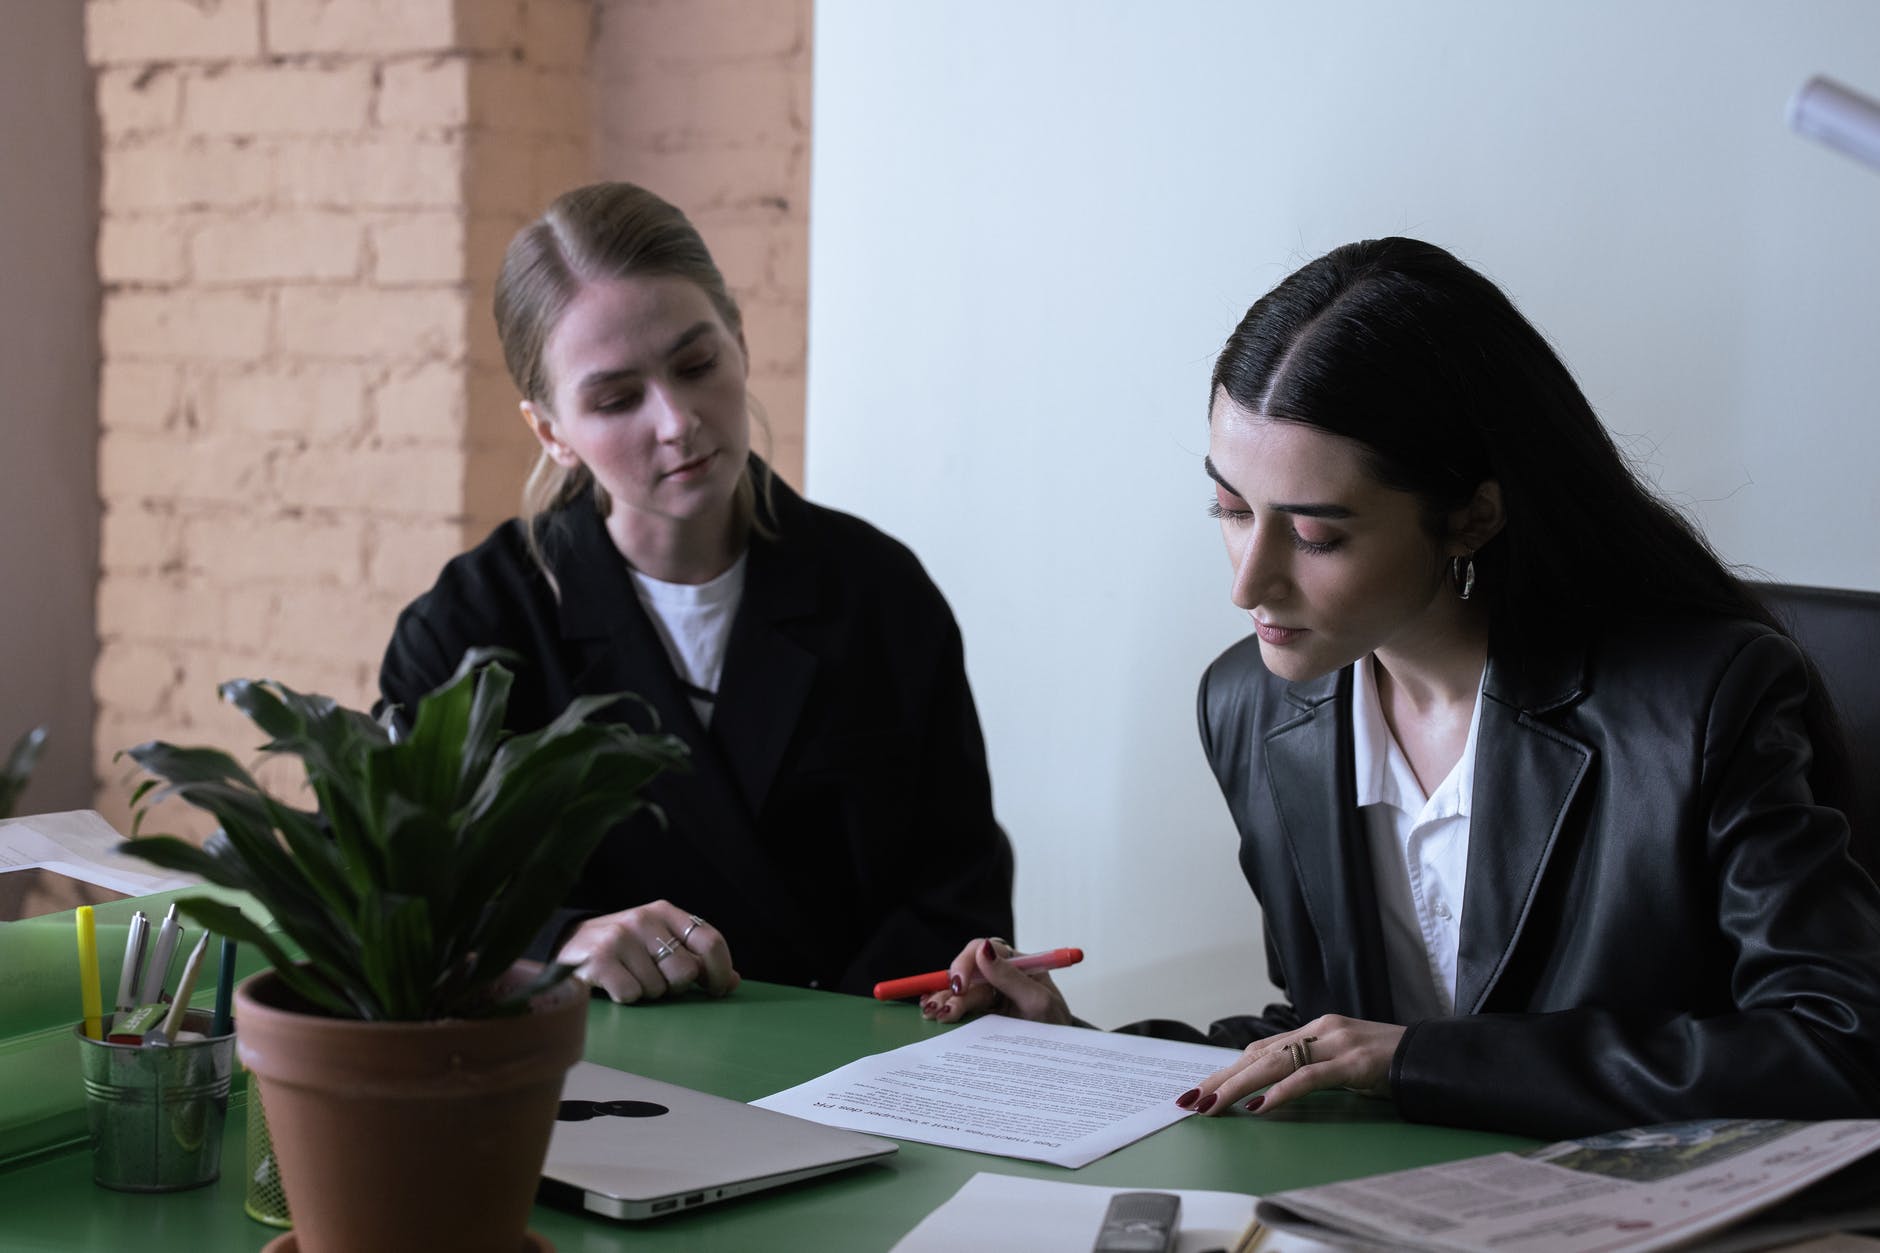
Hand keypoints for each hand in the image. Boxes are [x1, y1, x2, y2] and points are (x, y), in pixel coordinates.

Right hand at [555, 900, 739, 1003]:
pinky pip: (632, 995)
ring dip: (647, 992)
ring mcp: (621, 938)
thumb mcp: (659, 941)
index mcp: (665, 912)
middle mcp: (644, 919)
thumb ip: (695, 957)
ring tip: (630, 977)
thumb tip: (733, 981)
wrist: (568, 945)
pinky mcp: (600, 959)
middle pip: (686, 972)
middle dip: (675, 986)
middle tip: (656, 980)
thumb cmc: (624, 947)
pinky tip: (613, 984)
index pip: (710, 941)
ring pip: (658, 988)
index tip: (717, 989)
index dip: (720, 971)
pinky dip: (626, 997)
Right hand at [918, 937, 1074, 1025]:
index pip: (983, 950)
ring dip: (943, 1000)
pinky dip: (944, 1008)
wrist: (1057, 1055)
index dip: (966, 964)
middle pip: (967, 973)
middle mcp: (999, 974)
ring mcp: (988, 993)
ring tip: (932, 1014)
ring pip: (959, 990)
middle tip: (941, 1011)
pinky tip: (932, 1012)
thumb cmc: (1054, 1024)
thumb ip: (1011, 978)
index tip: (959, 986)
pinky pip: (958, 1005)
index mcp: (1016, 963)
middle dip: (952, 991)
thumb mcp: (1038, 1002)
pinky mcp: (981, 1011)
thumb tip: (983, 949)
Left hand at [1179, 1015, 1401, 1116]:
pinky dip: (1281, 1092)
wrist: (1435, 1057)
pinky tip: (1261, 1106)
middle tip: (1194, 1100)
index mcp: (1317, 1029)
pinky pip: (1310, 1077)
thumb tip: (1273, 1088)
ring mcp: (1337, 1044)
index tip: (1203, 1088)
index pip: (1261, 1049)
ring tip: (1213, 1104)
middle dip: (1222, 1078)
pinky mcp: (1354, 1062)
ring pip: (1275, 1063)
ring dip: (1239, 1086)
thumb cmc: (1392, 1064)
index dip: (1229, 1069)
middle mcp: (1322, 1030)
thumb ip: (1314, 1068)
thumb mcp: (1346, 1063)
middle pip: (1259, 1054)